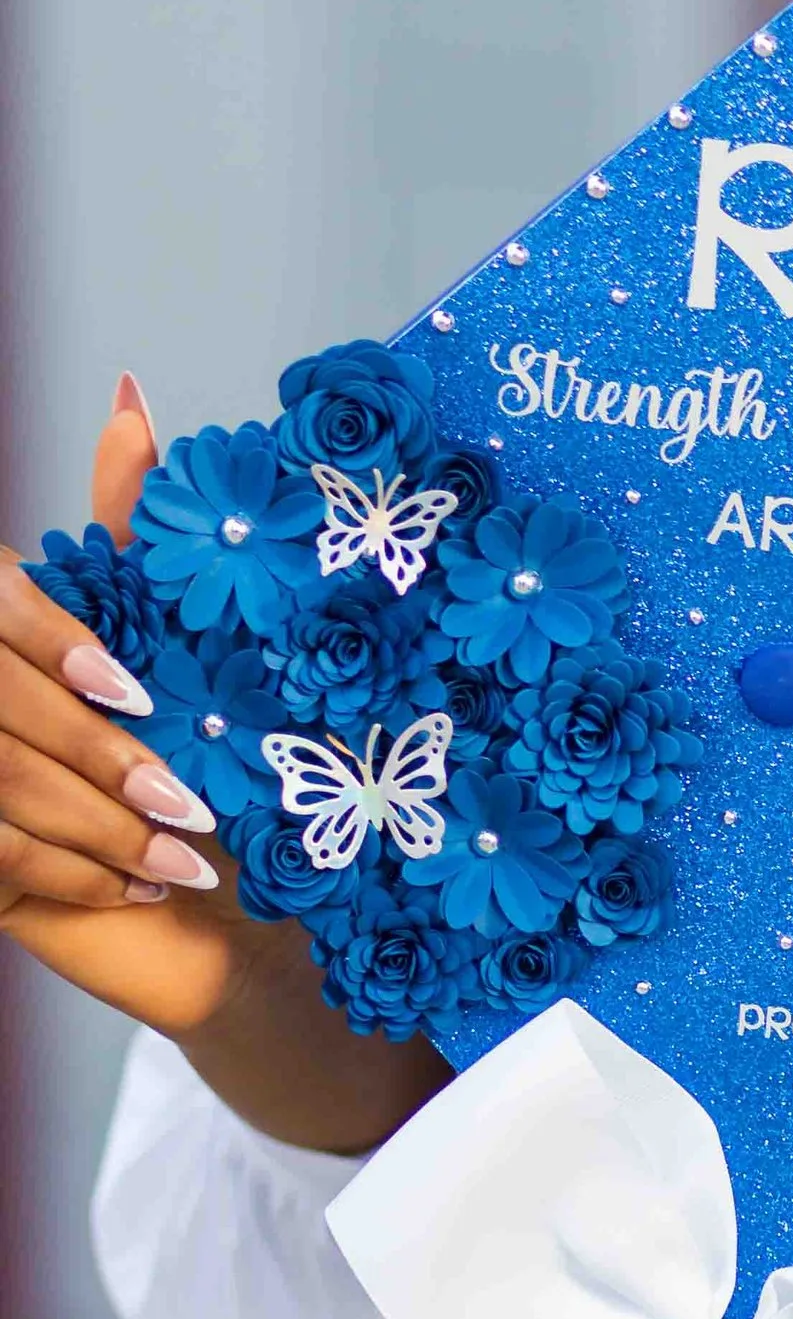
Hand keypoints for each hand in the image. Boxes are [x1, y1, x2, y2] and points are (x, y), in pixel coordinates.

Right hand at [0, 383, 446, 1147]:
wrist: (243, 919)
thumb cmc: (224, 767)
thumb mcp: (190, 643)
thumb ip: (137, 535)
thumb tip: (131, 398)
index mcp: (13, 645)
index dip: (53, 643)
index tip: (136, 686)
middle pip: (0, 711)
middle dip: (95, 753)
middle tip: (188, 793)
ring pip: (3, 791)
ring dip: (101, 825)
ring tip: (191, 852)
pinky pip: (6, 863)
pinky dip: (88, 879)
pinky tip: (155, 889)